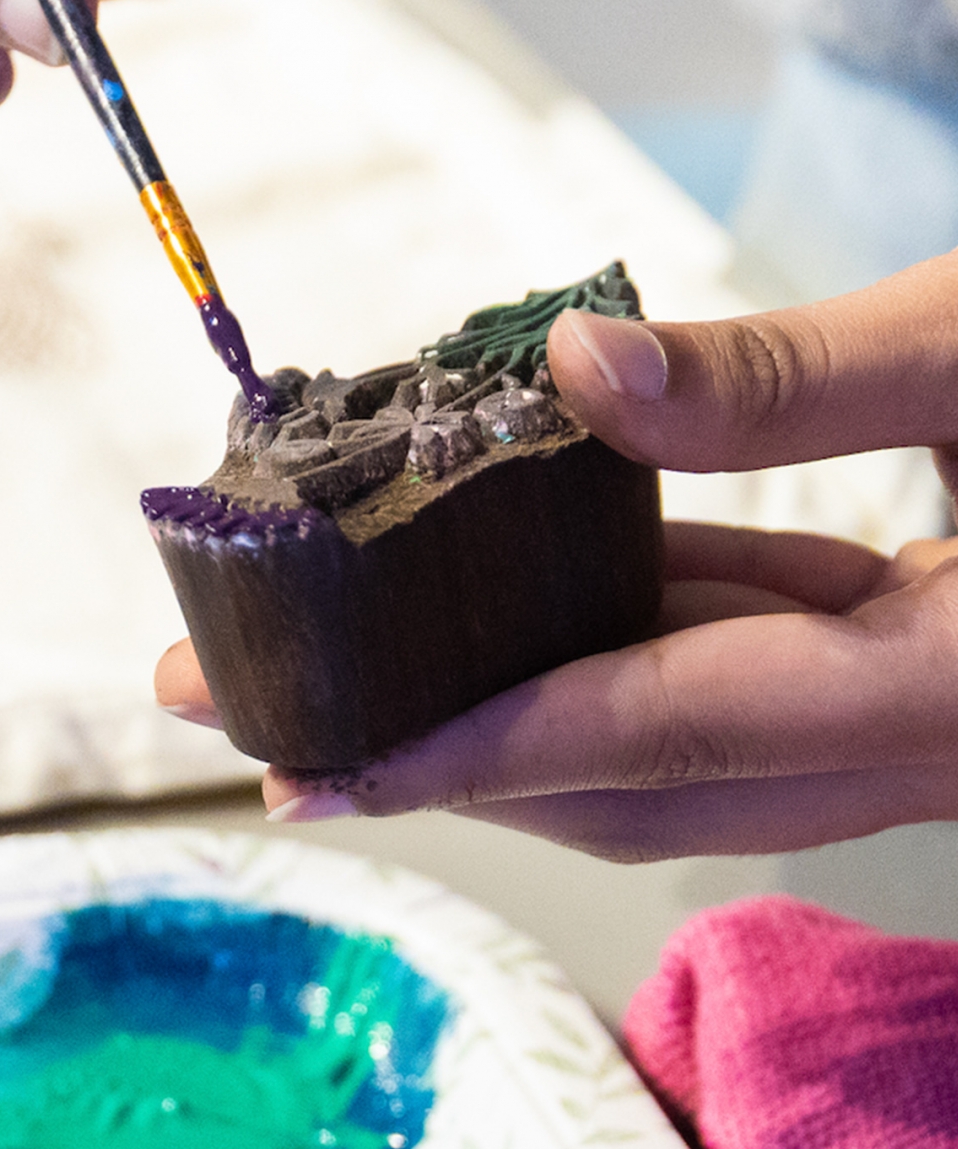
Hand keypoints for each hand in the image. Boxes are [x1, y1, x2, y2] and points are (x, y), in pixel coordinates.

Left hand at [156, 248, 957, 860]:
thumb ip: (801, 377)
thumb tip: (575, 373)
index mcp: (929, 689)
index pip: (640, 730)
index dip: (460, 754)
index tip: (307, 775)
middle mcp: (891, 737)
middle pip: (609, 769)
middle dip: (425, 748)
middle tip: (257, 717)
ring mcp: (887, 714)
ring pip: (651, 733)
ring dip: (496, 701)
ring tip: (346, 662)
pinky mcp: (887, 668)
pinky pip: (716, 671)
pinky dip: (606, 637)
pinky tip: (514, 584)